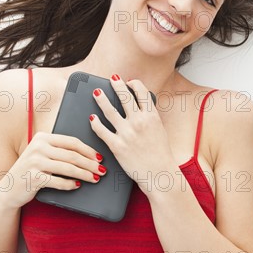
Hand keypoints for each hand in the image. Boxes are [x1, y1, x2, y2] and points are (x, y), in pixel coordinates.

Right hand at [0, 132, 106, 209]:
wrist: (9, 189)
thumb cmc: (32, 171)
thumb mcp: (43, 155)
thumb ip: (59, 150)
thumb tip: (89, 155)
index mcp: (43, 137)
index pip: (72, 142)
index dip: (88, 150)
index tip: (100, 157)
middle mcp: (38, 147)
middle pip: (72, 155)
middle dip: (90, 163)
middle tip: (102, 170)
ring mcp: (34, 162)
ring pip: (68, 168)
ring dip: (84, 174)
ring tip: (95, 178)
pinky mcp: (33, 177)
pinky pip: (58, 181)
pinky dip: (70, 184)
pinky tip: (78, 185)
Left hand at [89, 75, 175, 196]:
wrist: (159, 174)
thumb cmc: (161, 154)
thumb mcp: (160, 130)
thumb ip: (150, 117)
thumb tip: (141, 107)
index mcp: (151, 116)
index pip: (142, 92)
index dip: (134, 84)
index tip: (129, 81)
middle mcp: (138, 122)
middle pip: (124, 96)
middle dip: (117, 84)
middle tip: (112, 78)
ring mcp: (126, 133)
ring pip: (109, 110)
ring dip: (101, 98)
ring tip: (96, 92)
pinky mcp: (117, 146)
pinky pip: (101, 130)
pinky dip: (95, 122)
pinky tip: (92, 118)